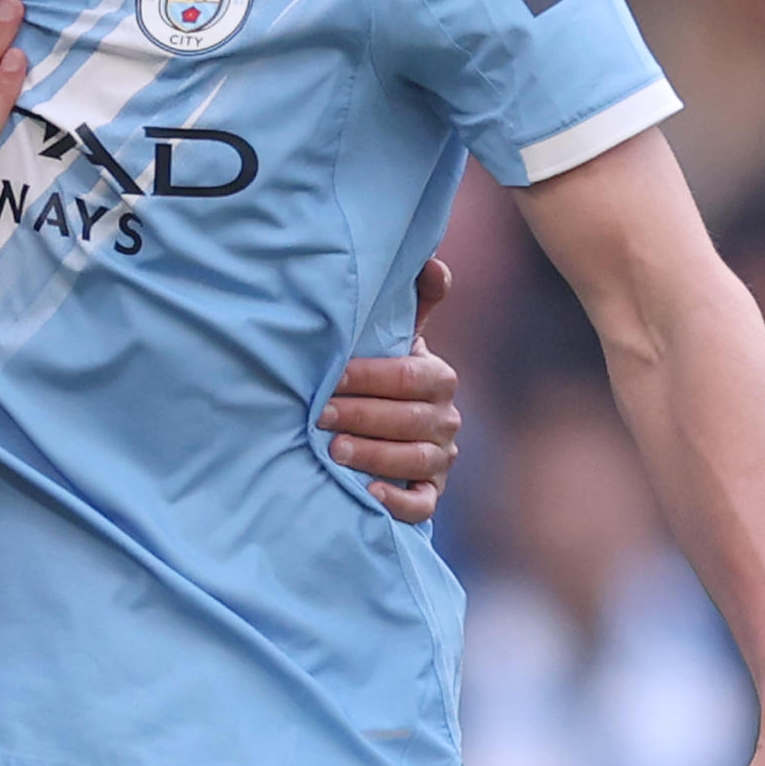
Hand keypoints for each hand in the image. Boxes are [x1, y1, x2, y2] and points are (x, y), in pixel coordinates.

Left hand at [319, 258, 460, 521]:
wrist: (384, 427)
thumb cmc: (381, 374)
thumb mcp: (395, 338)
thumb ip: (414, 301)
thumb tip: (433, 262)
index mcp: (438, 378)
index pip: (410, 377)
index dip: (370, 378)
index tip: (331, 378)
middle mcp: (445, 419)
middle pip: (409, 419)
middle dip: (362, 416)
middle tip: (319, 416)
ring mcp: (439, 458)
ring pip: (415, 460)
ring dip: (374, 455)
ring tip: (335, 452)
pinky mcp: (429, 492)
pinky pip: (422, 503)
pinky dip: (399, 501)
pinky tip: (370, 494)